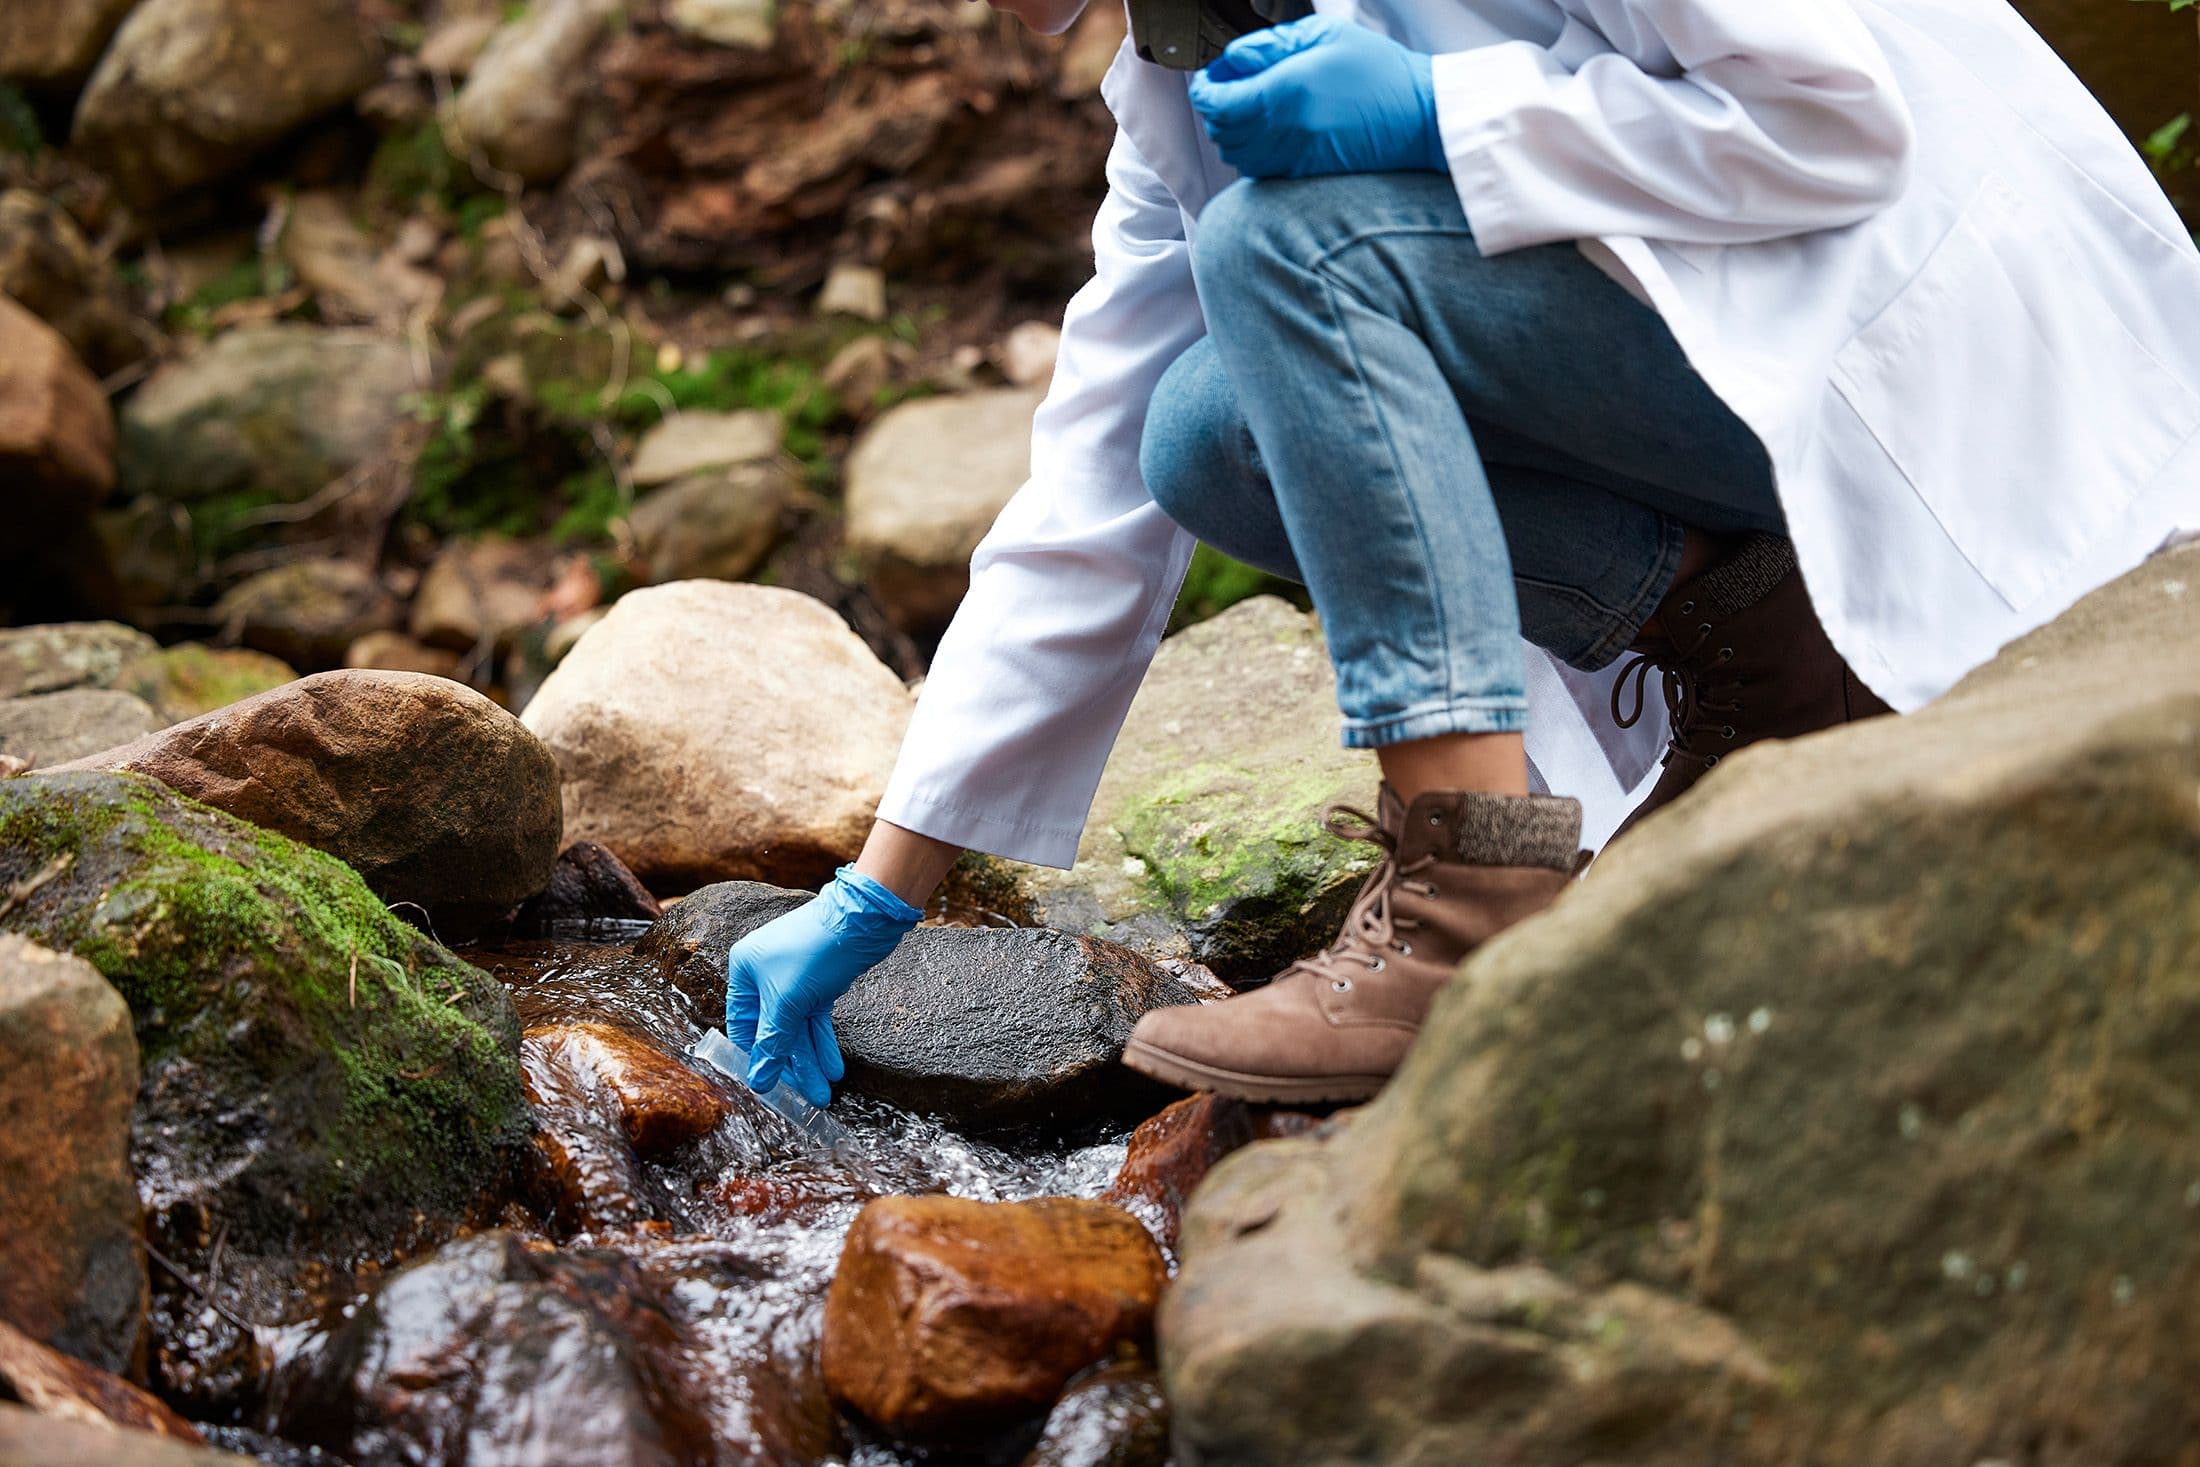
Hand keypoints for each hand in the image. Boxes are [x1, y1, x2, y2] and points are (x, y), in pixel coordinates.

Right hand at [724, 865, 920, 1106]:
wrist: (862, 919)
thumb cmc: (816, 951)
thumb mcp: (788, 1002)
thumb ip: (772, 1043)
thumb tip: (759, 1080)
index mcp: (745, 971)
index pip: (743, 1026)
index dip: (755, 1057)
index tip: (768, 1086)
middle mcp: (765, 975)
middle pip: (774, 1031)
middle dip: (792, 1065)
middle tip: (806, 1097)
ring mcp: (793, 979)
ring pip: (797, 1029)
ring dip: (810, 1060)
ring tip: (823, 1093)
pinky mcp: (819, 984)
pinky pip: (815, 1020)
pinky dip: (823, 1042)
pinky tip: (832, 1068)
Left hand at [1187, 16, 1444, 179]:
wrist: (1420, 119)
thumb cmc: (1379, 72)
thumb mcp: (1325, 37)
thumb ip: (1272, 45)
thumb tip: (1234, 59)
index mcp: (1286, 90)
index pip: (1218, 101)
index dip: (1204, 89)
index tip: (1209, 80)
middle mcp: (1284, 130)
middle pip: (1221, 130)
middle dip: (1217, 109)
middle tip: (1231, 88)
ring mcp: (1292, 157)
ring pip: (1236, 154)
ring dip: (1233, 132)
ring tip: (1251, 110)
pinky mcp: (1303, 175)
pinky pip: (1258, 169)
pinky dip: (1251, 152)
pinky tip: (1269, 132)